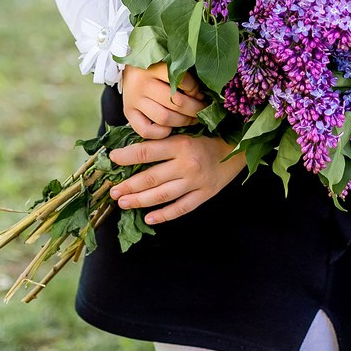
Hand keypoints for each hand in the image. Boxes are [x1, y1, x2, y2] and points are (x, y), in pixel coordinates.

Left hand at [109, 133, 245, 223]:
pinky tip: (149, 218)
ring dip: (140, 201)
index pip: (147, 151)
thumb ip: (165, 140)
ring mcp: (196, 182)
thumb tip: (133, 149)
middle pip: (151, 177)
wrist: (238, 148)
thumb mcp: (187, 132)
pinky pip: (181, 208)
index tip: (112, 159)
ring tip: (124, 203)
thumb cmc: (208, 137)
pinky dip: (164, 215)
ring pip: (162, 195)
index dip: (127, 156)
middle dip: (128, 185)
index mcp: (181, 143)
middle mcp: (187, 164)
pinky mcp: (204, 195)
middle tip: (113, 191)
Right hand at [121, 62, 205, 139]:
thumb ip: (180, 74)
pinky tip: (170, 129)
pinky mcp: (128, 113)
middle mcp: (142, 83)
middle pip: (175, 102)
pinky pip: (145, 130)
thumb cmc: (153, 64)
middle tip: (202, 110)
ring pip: (163, 118)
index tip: (200, 94)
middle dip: (194, 109)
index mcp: (153, 66)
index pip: (181, 80)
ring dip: (182, 121)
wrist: (129, 68)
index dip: (194, 90)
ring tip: (192, 119)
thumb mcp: (166, 61)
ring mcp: (133, 99)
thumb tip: (200, 96)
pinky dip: (161, 133)